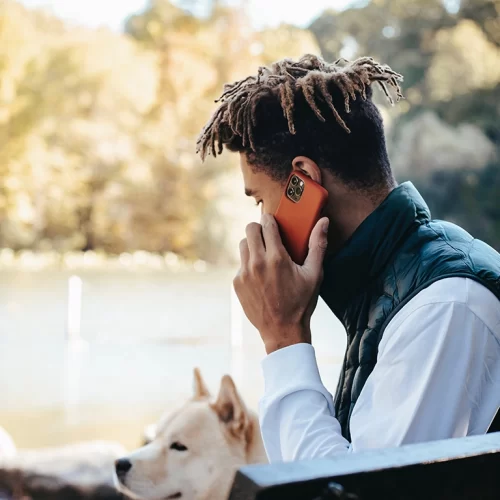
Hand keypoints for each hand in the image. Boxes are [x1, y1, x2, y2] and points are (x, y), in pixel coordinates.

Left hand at [233, 213, 328, 353]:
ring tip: (265, 255)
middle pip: (250, 229)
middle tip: (269, 237)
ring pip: (243, 245)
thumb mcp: (314, 274)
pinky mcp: (237, 283)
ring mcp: (244, 274)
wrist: (282, 331)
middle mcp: (257, 263)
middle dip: (260, 229)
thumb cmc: (301, 303)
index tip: (275, 223)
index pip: (266, 224)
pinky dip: (249, 264)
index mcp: (277, 258)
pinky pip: (240, 264)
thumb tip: (323, 221)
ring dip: (253, 245)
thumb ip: (318, 245)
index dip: (271, 220)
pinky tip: (261, 275)